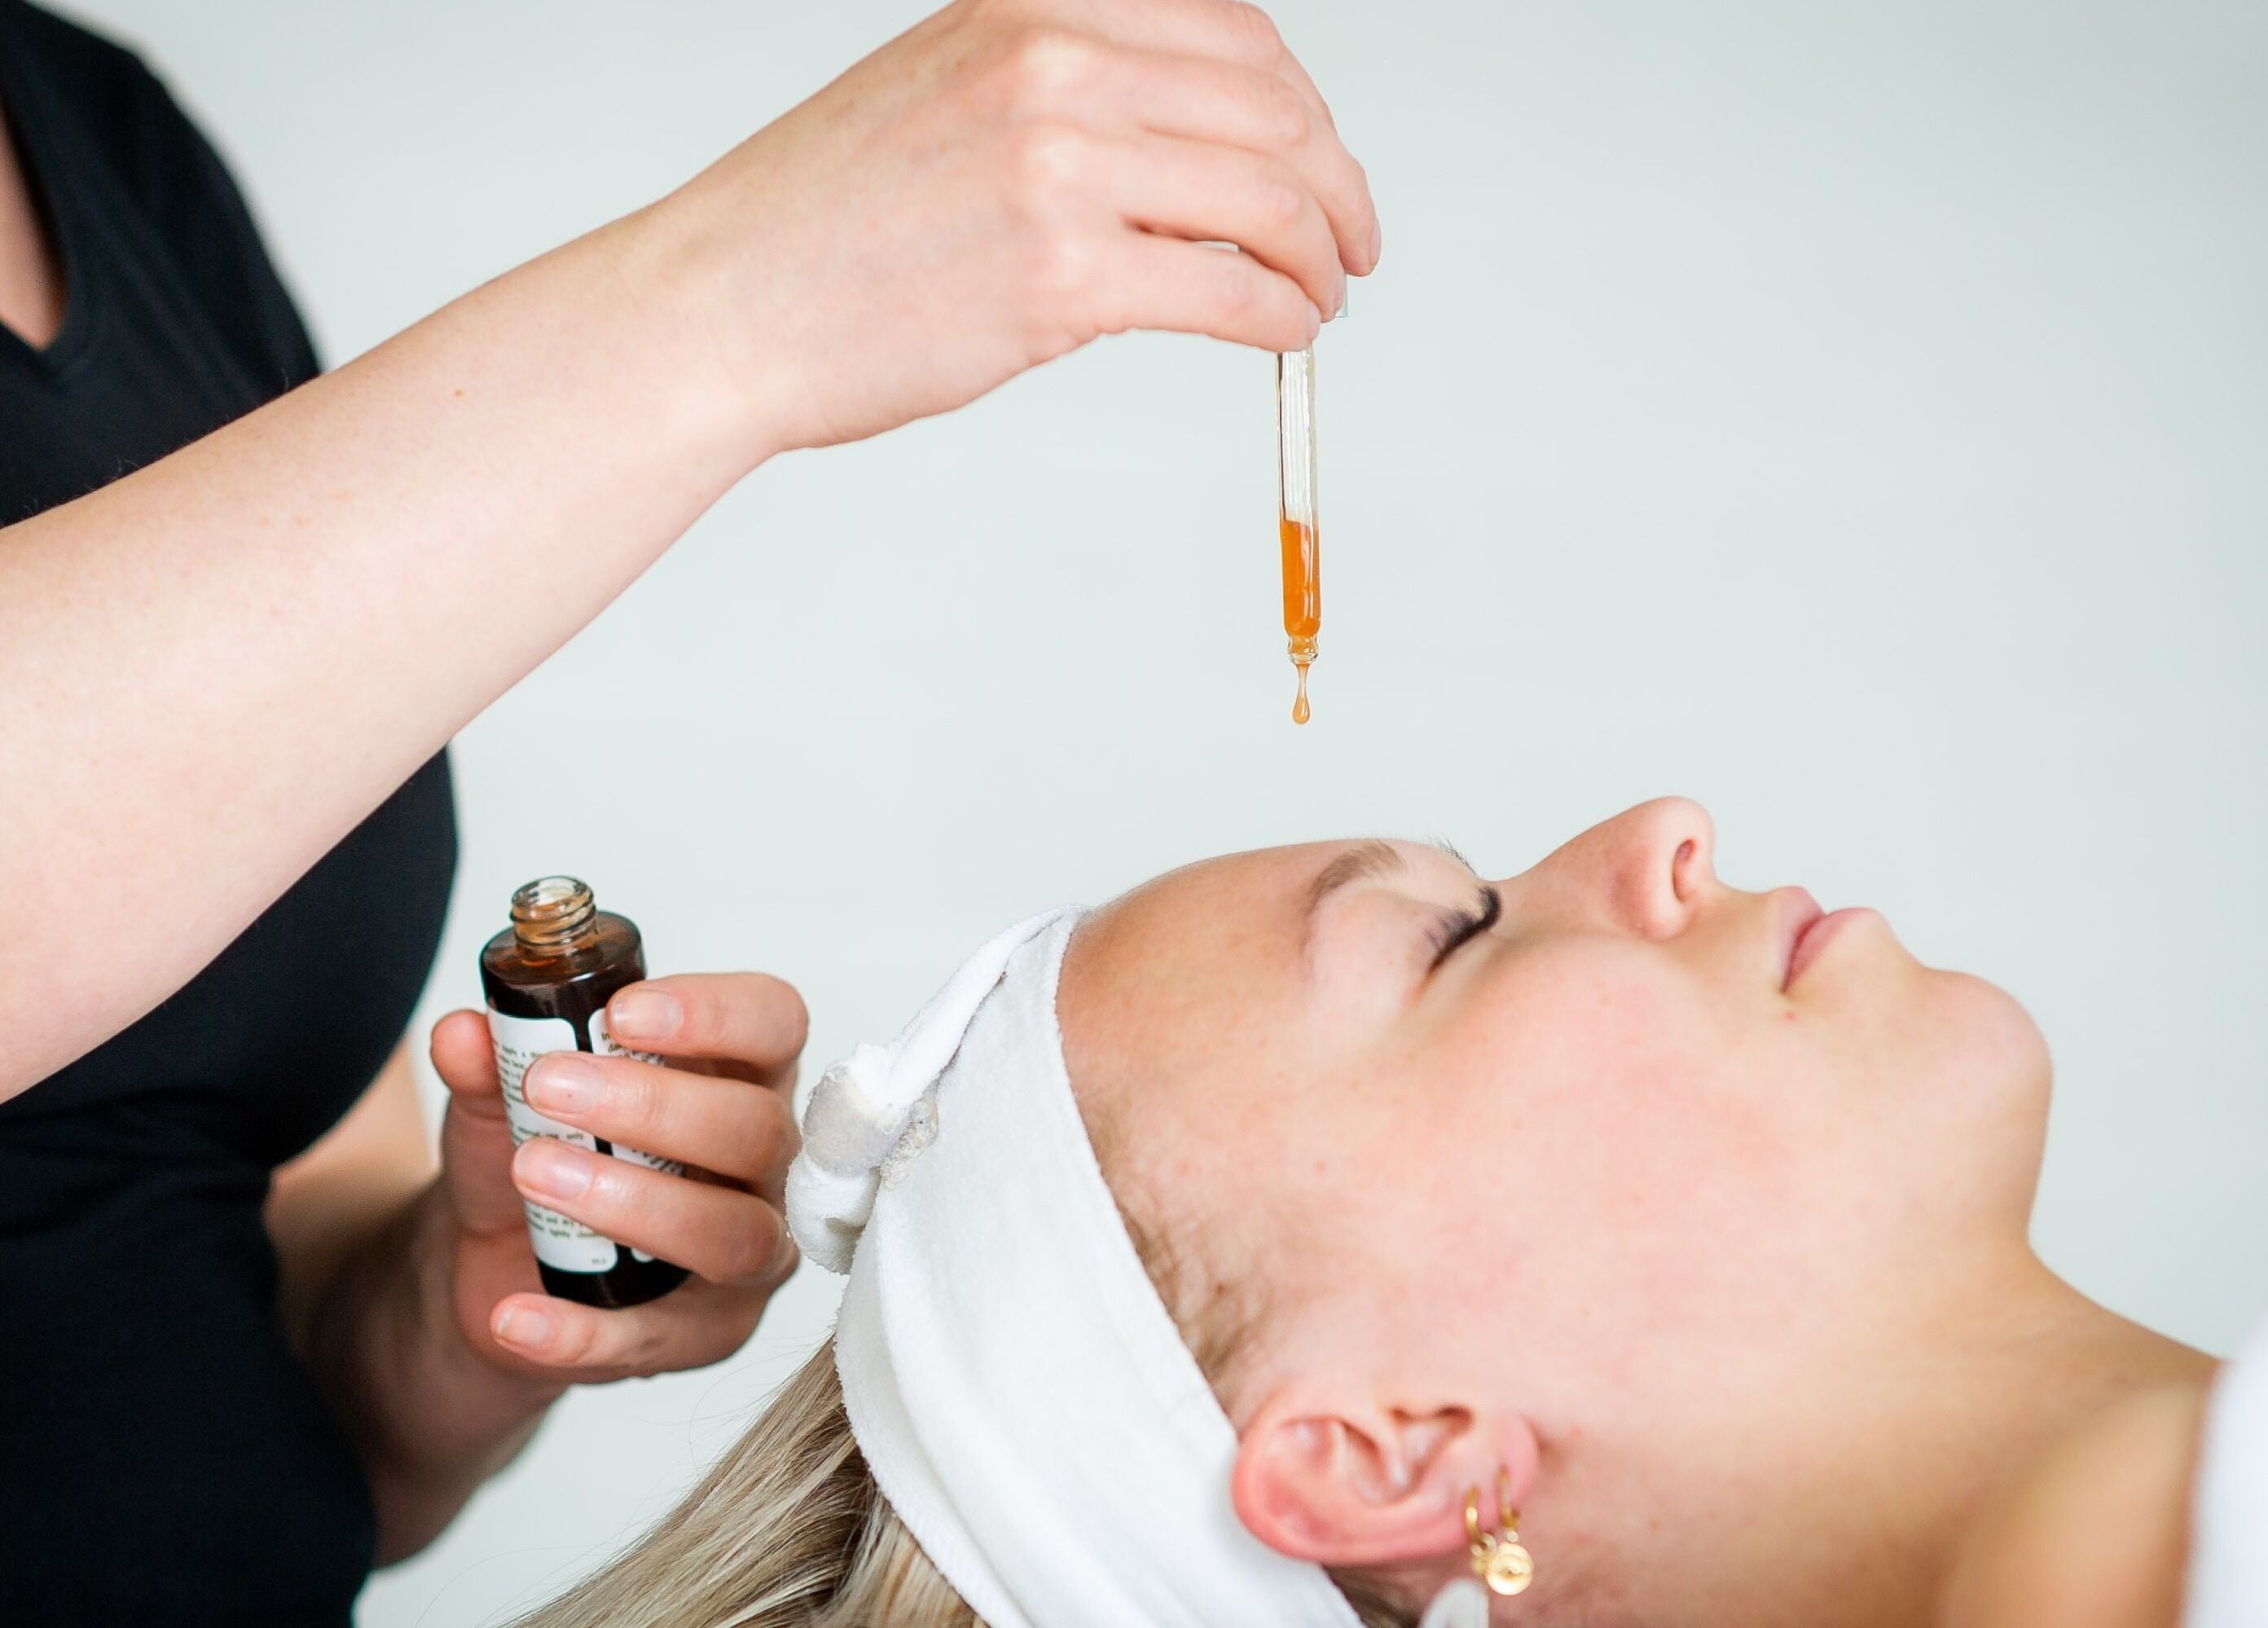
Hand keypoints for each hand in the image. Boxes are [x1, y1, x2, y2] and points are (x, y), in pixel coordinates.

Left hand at [425, 973, 805, 1382]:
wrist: (496, 1261)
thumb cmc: (540, 1150)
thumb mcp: (502, 1098)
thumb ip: (490, 1062)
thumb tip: (462, 1035)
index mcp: (740, 1074)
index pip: (773, 1023)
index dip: (716, 1013)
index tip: (622, 1012)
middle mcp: (767, 1163)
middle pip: (756, 1129)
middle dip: (655, 1107)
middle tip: (549, 1088)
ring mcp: (752, 1251)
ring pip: (733, 1234)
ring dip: (633, 1203)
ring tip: (534, 1173)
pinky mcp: (709, 1331)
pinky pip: (659, 1337)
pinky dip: (583, 1330)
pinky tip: (514, 1312)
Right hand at [672, 0, 1380, 452]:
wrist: (723, 306)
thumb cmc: (823, 222)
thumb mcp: (949, 86)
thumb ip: (1070, 85)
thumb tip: (1201, 142)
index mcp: (1032, 1)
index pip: (1234, 29)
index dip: (1303, 105)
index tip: (1321, 159)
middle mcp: (1052, 60)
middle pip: (1272, 109)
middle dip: (1336, 185)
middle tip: (1350, 243)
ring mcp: (1058, 165)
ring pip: (1269, 197)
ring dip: (1321, 254)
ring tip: (1321, 297)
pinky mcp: (1061, 276)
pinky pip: (1233, 290)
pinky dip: (1285, 317)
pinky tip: (1287, 334)